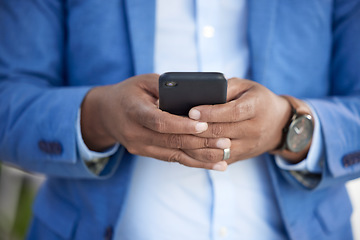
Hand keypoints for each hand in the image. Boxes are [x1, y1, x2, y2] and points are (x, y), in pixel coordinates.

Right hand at [80, 74, 229, 169]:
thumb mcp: (143, 81)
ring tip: (224, 158)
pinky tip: (212, 165)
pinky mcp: (146, 153)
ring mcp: (139, 147)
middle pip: (171, 141)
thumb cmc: (129, 92)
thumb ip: (165, 87)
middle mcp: (135, 133)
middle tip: (225, 142)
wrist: (106, 113)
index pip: (159, 122)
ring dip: (201, 158)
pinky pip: (172, 159)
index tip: (204, 125)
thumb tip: (193, 93)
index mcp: (134, 111)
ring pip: (174, 155)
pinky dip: (193, 162)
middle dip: (200, 143)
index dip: (182, 125)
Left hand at [184, 78, 295, 163]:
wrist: (279, 124)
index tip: (191, 111)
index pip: (232, 112)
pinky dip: (201, 155)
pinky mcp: (241, 157)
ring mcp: (248, 146)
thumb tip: (201, 92)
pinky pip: (218, 159)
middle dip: (198, 129)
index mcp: (256, 107)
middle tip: (177, 124)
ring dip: (196, 145)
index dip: (210, 112)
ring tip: (179, 136)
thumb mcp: (246, 87)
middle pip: (221, 132)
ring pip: (218, 149)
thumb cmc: (257, 100)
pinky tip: (187, 148)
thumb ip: (225, 87)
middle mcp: (254, 129)